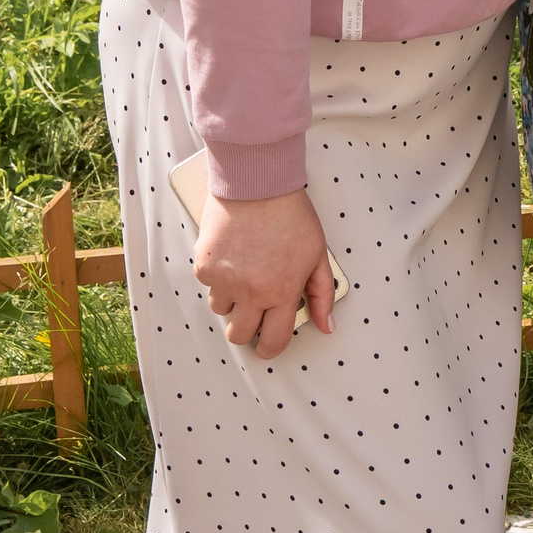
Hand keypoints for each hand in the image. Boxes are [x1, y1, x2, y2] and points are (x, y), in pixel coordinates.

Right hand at [193, 186, 335, 356]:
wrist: (257, 183)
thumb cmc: (290, 214)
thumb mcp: (317, 254)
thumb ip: (322, 293)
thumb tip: (327, 325)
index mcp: (282, 291)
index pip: (273, 341)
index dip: (271, 348)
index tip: (269, 344)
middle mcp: (251, 292)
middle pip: (239, 336)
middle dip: (248, 329)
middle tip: (255, 309)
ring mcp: (225, 281)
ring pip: (221, 311)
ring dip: (232, 300)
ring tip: (246, 272)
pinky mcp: (204, 267)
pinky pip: (208, 286)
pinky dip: (218, 277)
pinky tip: (233, 255)